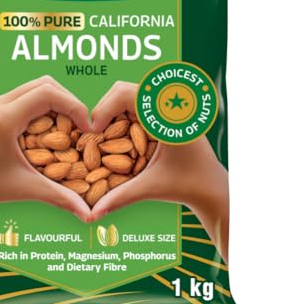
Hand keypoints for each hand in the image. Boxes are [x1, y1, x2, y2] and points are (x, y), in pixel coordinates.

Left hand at [0, 76, 90, 257]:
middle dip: (69, 101)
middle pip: (45, 84)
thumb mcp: (28, 189)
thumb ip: (60, 198)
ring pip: (38, 86)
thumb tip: (89, 214)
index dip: (73, 105)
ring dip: (59, 101)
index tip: (86, 127)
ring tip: (71, 125)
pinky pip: (29, 95)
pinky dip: (47, 105)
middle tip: (81, 124)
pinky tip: (54, 127)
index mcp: (4, 119)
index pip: (47, 93)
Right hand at [91, 81, 229, 261]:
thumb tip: (91, 213)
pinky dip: (122, 115)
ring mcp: (167, 106)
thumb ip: (120, 197)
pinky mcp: (164, 111)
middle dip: (104, 109)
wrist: (211, 186)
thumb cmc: (186, 186)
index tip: (94, 131)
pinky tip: (119, 136)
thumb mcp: (150, 188)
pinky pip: (136, 104)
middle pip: (123, 90)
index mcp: (167, 115)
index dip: (104, 108)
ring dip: (113, 112)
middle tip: (96, 133)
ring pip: (128, 95)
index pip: (126, 93)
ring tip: (104, 135)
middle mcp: (168, 105)